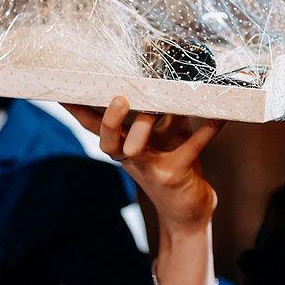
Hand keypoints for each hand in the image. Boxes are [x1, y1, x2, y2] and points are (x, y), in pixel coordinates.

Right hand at [63, 98, 225, 233]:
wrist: (188, 212)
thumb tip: (169, 72)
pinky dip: (206, 130)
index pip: (95, 127)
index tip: (63, 90)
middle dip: (110, 121)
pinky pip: (191, 148)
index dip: (78, 111)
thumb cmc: (174, 166)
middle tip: (118, 98)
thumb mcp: (168, 134)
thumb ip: (166, 108)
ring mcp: (152, 168)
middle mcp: (132, 158)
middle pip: (109, 141)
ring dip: (145, 126)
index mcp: (125, 146)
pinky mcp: (176, 175)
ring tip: (156, 102)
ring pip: (138, 148)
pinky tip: (220, 116)